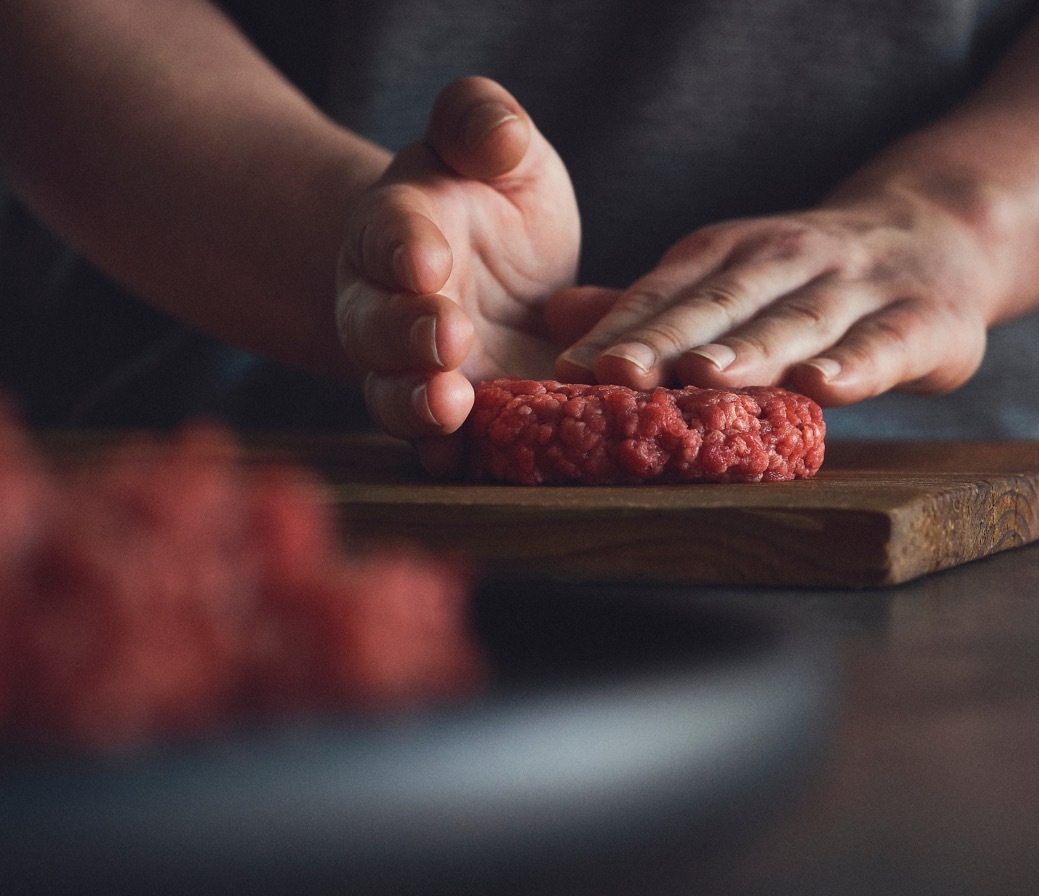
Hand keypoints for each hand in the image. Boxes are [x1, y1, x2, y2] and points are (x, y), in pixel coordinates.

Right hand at [336, 77, 578, 439]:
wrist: (494, 284)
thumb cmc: (493, 207)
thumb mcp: (501, 153)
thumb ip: (486, 126)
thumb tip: (500, 134)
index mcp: (401, 226)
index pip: (389, 230)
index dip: (403, 245)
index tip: (427, 258)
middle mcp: (390, 303)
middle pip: (376, 323)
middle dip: (406, 332)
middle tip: (448, 336)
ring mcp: (412, 369)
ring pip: (393, 392)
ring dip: (418, 404)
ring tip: (451, 409)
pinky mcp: (449, 417)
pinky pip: (436, 444)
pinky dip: (448, 455)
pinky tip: (468, 465)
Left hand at [548, 186, 1006, 407]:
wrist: (940, 233)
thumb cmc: (811, 277)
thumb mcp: (730, 276)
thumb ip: (653, 305)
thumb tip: (554, 319)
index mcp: (731, 253)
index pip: (666, 293)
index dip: (619, 331)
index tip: (569, 371)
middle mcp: (787, 260)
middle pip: (719, 306)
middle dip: (666, 340)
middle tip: (616, 374)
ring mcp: (855, 287)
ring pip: (795, 322)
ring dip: (749, 349)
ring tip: (703, 376)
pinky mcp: (919, 320)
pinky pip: (883, 344)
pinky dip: (855, 365)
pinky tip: (823, 387)